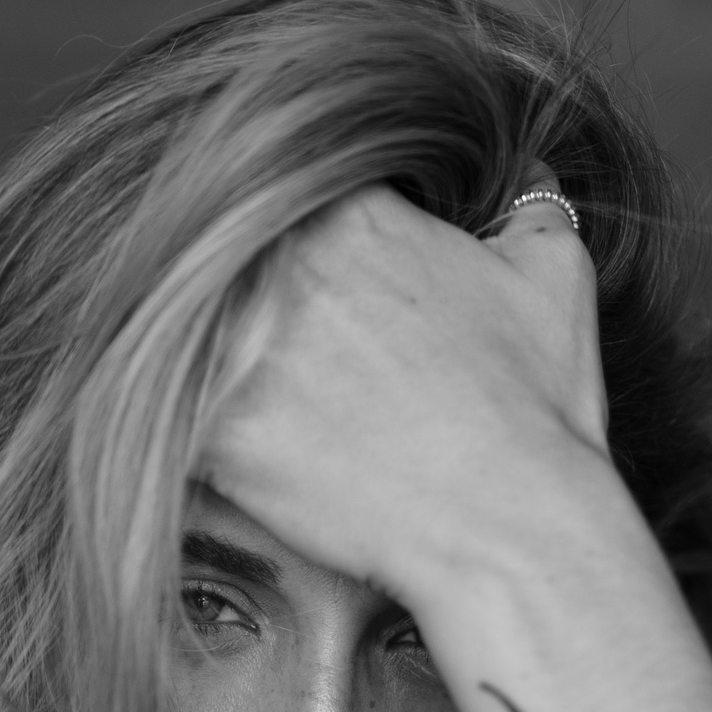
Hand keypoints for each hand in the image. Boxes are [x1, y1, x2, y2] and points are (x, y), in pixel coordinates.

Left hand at [198, 177, 611, 619]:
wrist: (508, 528)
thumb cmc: (535, 412)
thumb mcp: (553, 280)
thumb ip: (529, 208)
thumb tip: (528, 183)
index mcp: (347, 208)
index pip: (275, 196)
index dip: (284, 245)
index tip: (297, 291)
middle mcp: (279, 264)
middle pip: (212, 260)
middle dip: (229, 302)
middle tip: (265, 355)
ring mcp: (235, 347)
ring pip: (171, 338)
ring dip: (185, 364)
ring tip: (224, 401)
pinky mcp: (211, 432)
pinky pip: (157, 421)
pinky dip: (171, 437)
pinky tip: (208, 458)